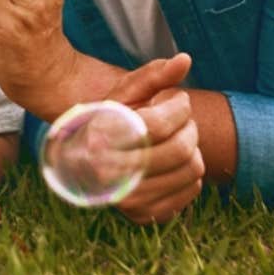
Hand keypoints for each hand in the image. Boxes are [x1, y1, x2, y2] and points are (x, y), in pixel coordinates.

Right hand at [106, 57, 203, 224]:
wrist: (81, 164)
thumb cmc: (106, 120)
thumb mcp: (123, 93)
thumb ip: (153, 74)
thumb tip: (186, 59)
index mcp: (101, 138)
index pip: (160, 124)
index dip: (180, 108)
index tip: (178, 100)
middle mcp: (111, 173)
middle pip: (181, 149)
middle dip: (190, 127)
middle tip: (182, 120)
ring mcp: (127, 199)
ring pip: (192, 170)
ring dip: (192, 149)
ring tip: (175, 140)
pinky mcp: (143, 215)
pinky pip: (192, 190)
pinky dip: (189, 173)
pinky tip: (171, 162)